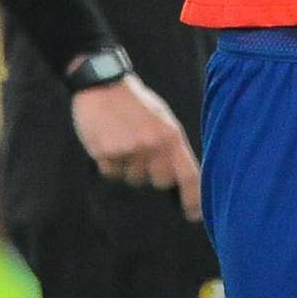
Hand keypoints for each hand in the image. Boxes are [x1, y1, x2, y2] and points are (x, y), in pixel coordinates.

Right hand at [71, 74, 203, 219]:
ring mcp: (129, 150)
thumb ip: (171, 146)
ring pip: (132, 178)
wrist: (102, 83)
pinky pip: (111, 172)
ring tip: (123, 139)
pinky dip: (109, 162)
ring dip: (128, 166)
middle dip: (152, 172)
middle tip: (141, 149)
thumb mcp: (161, 119)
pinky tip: (108, 140)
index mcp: (171, 136)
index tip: (194, 214)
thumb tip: (179, 177)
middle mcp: (153, 146)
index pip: (189, 175)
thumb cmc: (135, 103)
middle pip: (159, 181)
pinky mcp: (106, 153)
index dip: (194, 199)